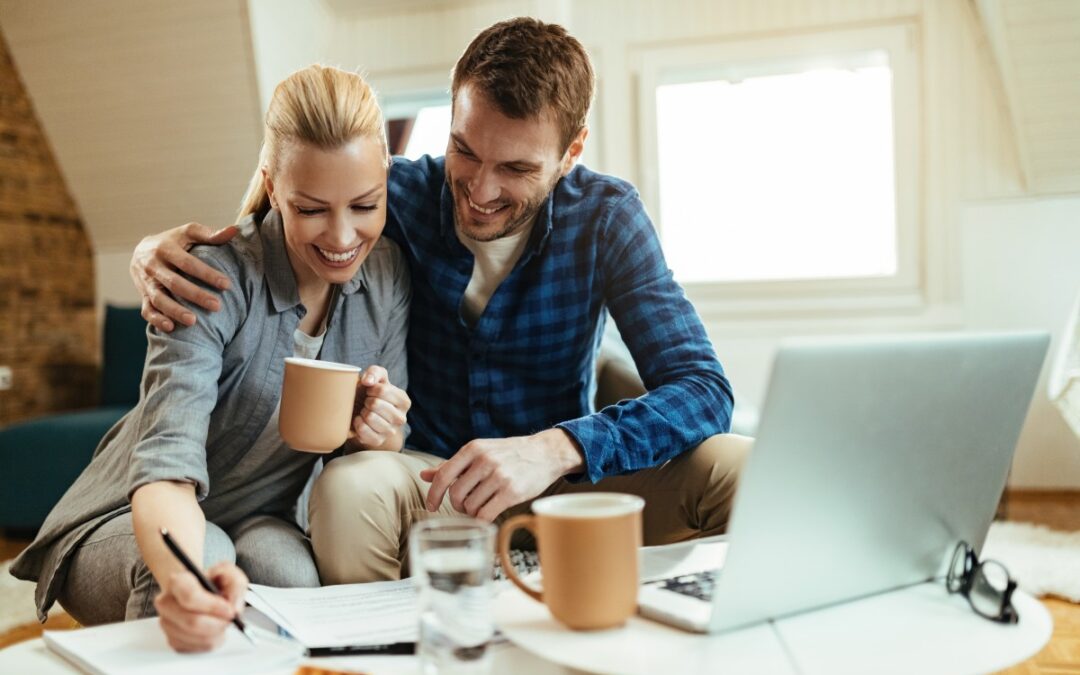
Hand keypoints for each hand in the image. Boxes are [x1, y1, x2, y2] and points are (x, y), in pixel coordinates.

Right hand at [130, 222, 237, 331]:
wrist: (141, 250)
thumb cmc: (173, 241)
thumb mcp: (188, 233)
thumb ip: (210, 234)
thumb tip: (234, 230)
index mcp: (166, 248)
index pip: (188, 263)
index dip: (207, 274)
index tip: (227, 285)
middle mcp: (153, 265)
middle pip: (174, 283)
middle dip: (195, 295)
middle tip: (217, 306)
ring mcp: (146, 282)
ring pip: (158, 298)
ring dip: (175, 311)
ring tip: (194, 321)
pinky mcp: (142, 295)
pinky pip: (146, 309)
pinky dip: (157, 319)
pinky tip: (171, 328)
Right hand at [153, 562, 247, 652]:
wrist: (199, 590)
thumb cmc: (212, 582)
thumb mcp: (229, 573)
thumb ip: (236, 585)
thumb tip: (233, 608)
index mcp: (177, 581)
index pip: (190, 597)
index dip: (212, 607)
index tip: (229, 610)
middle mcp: (166, 602)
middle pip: (192, 621)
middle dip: (218, 623)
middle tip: (230, 618)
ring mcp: (166, 623)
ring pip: (196, 638)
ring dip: (216, 633)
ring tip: (221, 621)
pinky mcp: (172, 640)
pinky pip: (196, 648)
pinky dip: (211, 641)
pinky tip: (213, 629)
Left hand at [348, 366, 410, 450]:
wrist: (366, 415)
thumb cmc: (372, 394)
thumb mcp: (377, 378)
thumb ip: (374, 372)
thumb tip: (368, 381)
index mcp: (404, 401)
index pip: (383, 390)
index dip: (371, 389)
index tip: (369, 391)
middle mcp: (401, 418)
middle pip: (375, 404)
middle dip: (366, 400)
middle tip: (366, 402)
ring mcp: (390, 431)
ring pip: (369, 417)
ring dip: (362, 412)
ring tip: (364, 411)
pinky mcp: (378, 441)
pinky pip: (363, 430)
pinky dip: (357, 423)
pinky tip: (359, 420)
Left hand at [420, 429, 584, 521]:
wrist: (545, 453)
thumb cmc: (509, 454)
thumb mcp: (480, 452)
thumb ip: (452, 465)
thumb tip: (424, 476)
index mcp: (473, 448)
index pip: (444, 475)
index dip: (433, 494)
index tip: (431, 506)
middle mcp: (484, 461)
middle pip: (455, 495)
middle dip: (457, 505)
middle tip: (465, 505)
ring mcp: (499, 476)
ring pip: (470, 506)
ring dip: (472, 512)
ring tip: (481, 505)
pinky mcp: (512, 492)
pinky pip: (485, 515)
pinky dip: (482, 519)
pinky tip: (487, 515)